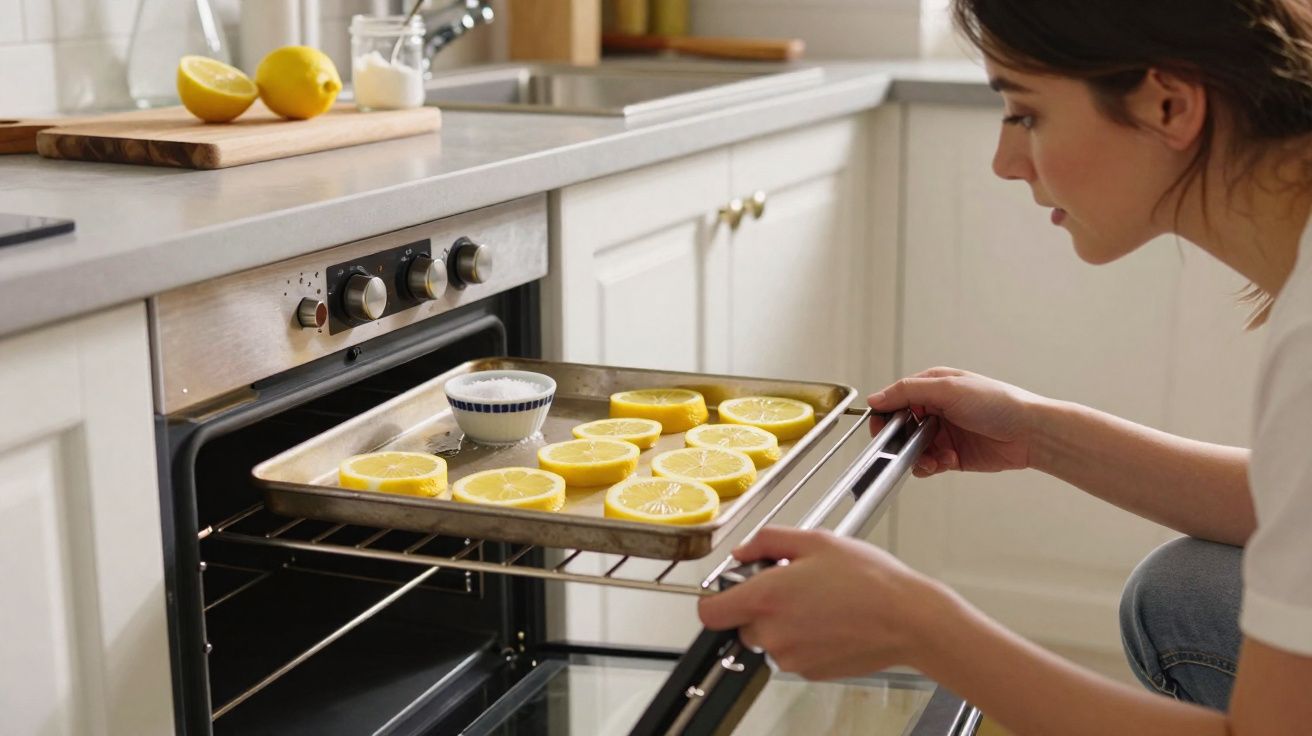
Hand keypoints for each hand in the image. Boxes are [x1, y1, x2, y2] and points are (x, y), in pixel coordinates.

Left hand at [697, 527, 948, 680]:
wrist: (907, 619)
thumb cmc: (869, 579)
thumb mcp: (816, 541)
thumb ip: (767, 541)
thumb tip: (742, 552)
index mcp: (766, 598)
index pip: (709, 613)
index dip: (716, 599)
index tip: (731, 589)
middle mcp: (772, 633)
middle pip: (740, 625)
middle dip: (758, 607)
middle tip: (792, 586)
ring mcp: (791, 658)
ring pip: (768, 641)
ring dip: (783, 624)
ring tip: (818, 602)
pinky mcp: (810, 672)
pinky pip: (792, 654)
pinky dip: (803, 640)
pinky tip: (830, 621)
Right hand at [868, 366, 1043, 476]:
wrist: (1030, 433)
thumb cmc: (997, 403)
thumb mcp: (949, 389)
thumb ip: (908, 391)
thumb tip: (875, 398)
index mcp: (932, 386)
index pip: (895, 399)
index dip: (885, 414)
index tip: (880, 429)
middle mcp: (935, 409)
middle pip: (900, 427)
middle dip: (900, 440)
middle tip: (904, 447)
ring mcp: (943, 433)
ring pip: (911, 449)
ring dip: (917, 456)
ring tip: (934, 458)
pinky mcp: (951, 455)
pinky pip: (928, 464)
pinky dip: (932, 466)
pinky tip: (948, 461)